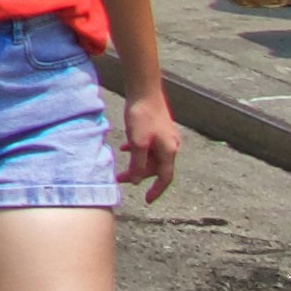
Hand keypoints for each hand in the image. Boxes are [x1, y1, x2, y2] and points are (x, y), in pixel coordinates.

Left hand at [117, 83, 182, 199]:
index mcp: (169, 150)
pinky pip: (148, 145)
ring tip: (120, 166)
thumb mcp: (138, 143)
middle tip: (121, 179)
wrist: (144, 89)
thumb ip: (138, 163)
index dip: (156, 190)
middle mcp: (170, 145)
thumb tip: (138, 181)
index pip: (165, 177)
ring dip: (137, 162)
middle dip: (139, 175)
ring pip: (150, 156)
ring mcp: (165, 136)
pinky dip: (137, 150)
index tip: (147, 200)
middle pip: (156, 167)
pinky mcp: (157, 128)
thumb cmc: (142, 116)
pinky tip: (124, 147)